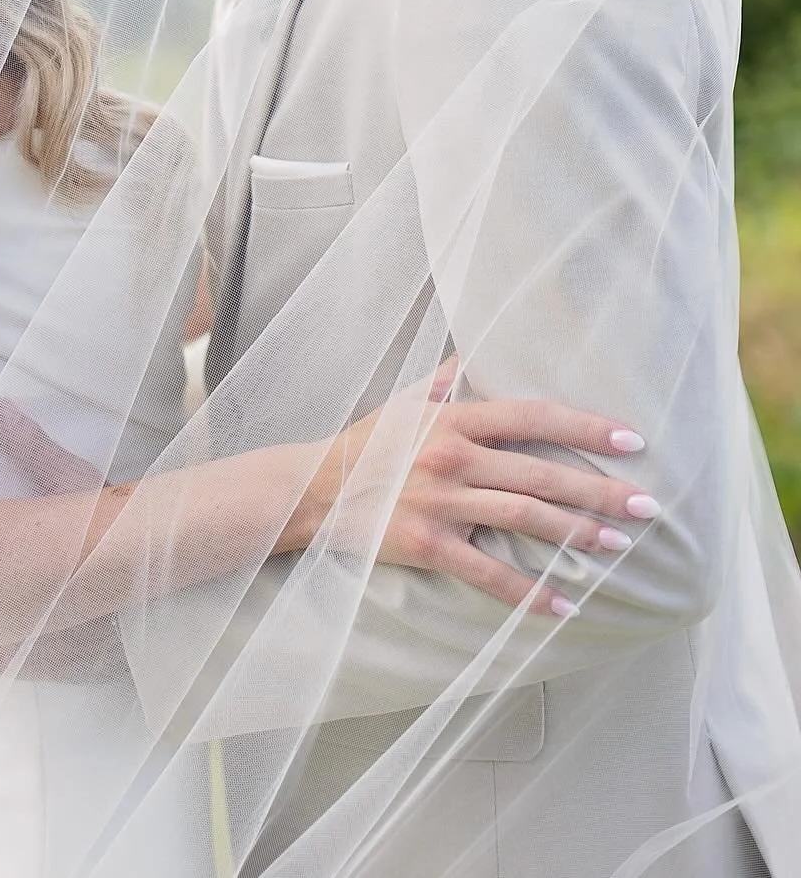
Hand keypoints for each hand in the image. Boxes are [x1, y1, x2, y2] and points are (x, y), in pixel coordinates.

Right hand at [284, 359, 653, 616]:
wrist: (313, 491)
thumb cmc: (364, 445)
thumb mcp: (402, 403)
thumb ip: (442, 381)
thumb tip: (470, 356)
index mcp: (452, 419)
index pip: (532, 417)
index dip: (584, 428)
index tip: (630, 440)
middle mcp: (452, 458)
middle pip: (541, 474)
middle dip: (600, 492)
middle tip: (648, 507)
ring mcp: (442, 504)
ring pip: (526, 519)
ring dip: (578, 535)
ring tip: (621, 547)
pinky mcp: (430, 545)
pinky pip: (490, 574)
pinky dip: (529, 593)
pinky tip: (565, 605)